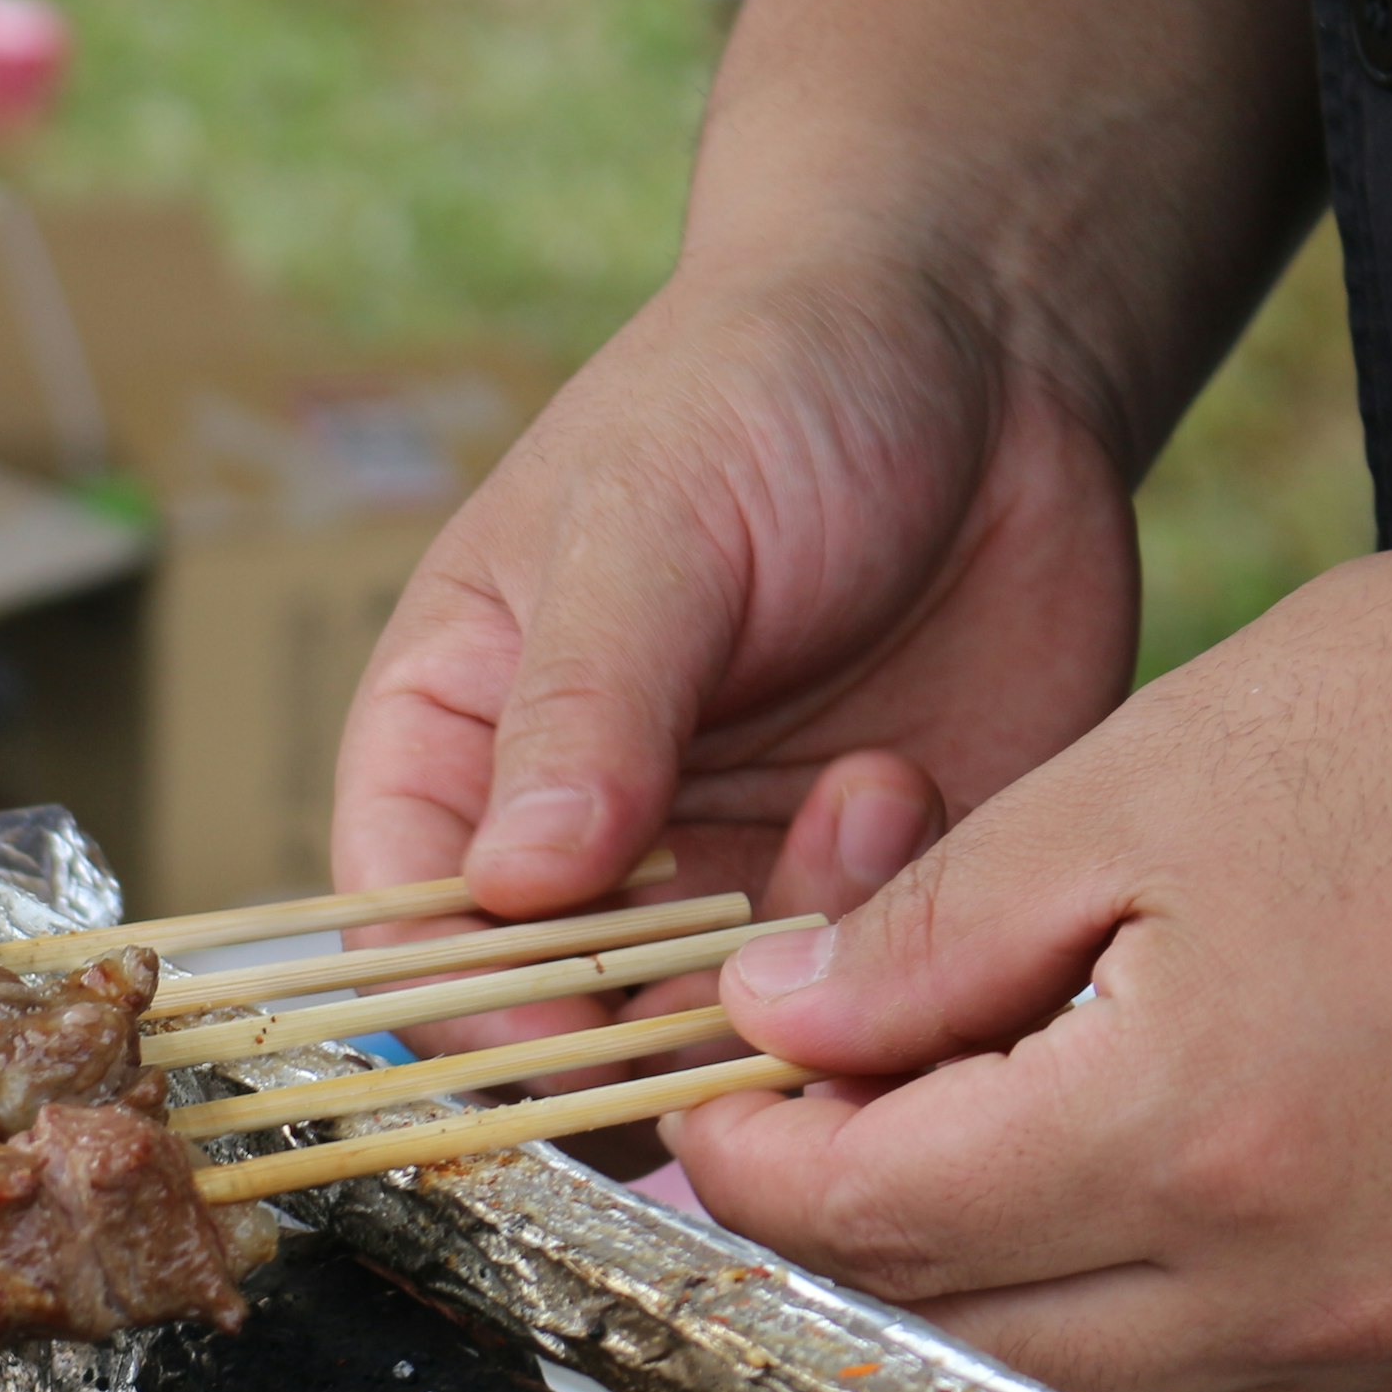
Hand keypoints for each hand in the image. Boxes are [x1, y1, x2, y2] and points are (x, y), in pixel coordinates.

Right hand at [329, 255, 1126, 1052]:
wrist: (982, 350)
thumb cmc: (760, 392)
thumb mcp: (648, 523)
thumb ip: (584, 705)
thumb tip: (512, 885)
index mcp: (455, 751)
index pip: (408, 938)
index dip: (469, 1012)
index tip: (569, 1031)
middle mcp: (573, 849)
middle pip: (558, 1028)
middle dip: (648, 1031)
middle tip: (746, 968)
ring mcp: (720, 880)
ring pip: (714, 1041)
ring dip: (787, 974)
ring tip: (861, 793)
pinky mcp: (865, 893)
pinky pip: (862, 1001)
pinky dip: (894, 940)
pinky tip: (910, 782)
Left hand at [672, 502, 1391, 1391]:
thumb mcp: (1147, 778)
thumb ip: (930, 933)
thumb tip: (769, 1020)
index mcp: (1195, 1137)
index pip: (870, 1218)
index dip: (748, 1152)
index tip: (706, 1081)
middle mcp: (1300, 1285)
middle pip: (954, 1334)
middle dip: (835, 1229)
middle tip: (788, 1108)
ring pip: (1079, 1385)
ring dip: (962, 1285)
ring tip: (918, 1133)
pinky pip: (1220, 1378)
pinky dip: (1107, 1306)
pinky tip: (1074, 1186)